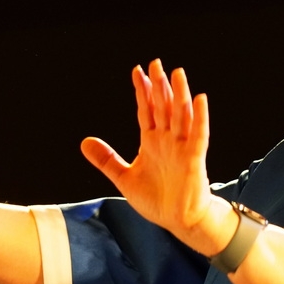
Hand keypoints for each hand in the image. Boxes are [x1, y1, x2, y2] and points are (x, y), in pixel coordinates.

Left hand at [81, 60, 232, 255]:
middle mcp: (167, 140)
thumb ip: (107, 159)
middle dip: (159, 85)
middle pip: (163, 107)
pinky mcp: (194, 160)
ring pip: (181, 115)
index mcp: (152, 142)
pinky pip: (198, 135)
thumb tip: (84, 142)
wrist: (178, 221)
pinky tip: (199, 99)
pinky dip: (200, 117)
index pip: (147, 110)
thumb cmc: (157, 199)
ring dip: (179, 94)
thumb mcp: (124, 178)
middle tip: (155, 63)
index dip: (142, 91)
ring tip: (177, 73)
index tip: (137, 71)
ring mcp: (181, 148)